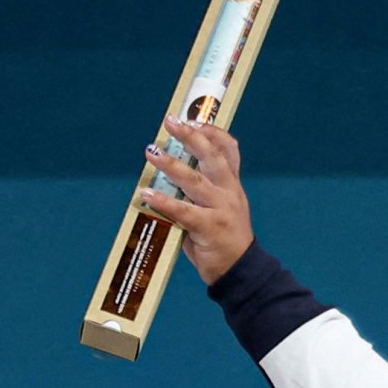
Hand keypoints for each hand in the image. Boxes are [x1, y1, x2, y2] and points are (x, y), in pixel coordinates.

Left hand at [134, 118, 255, 285]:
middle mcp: (229, 192)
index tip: (194, 119)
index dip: (212, 132)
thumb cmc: (221, 240)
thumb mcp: (216, 210)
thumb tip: (166, 180)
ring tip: (152, 152)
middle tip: (171, 122)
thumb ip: (198, 194)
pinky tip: (146, 193)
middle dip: (191, 136)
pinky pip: (183, 211)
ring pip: (195, 180)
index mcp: (233, 185)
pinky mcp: (210, 227)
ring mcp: (221, 209)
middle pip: (212, 156)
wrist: (240, 269)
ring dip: (171, 164)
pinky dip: (163, 201)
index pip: (229, 150)